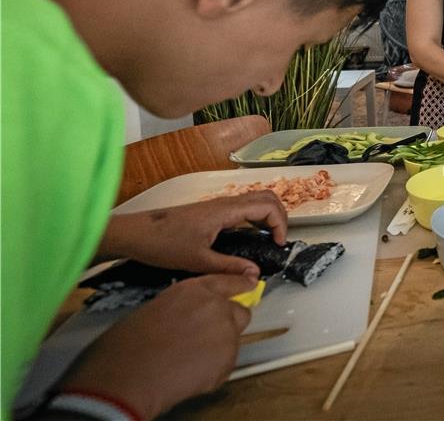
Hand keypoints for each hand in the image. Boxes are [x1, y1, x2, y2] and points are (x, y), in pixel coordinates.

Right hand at [58, 274, 255, 419]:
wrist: (127, 376)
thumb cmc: (126, 345)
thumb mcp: (155, 309)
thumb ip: (182, 307)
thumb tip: (189, 316)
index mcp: (194, 290)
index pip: (229, 281)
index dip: (240, 286)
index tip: (249, 286)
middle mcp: (215, 306)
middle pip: (240, 312)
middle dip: (228, 323)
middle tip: (205, 338)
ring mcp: (225, 332)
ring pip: (234, 340)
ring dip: (218, 348)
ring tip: (188, 360)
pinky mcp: (228, 359)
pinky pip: (227, 363)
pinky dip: (213, 369)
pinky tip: (189, 374)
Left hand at [100, 193, 287, 277]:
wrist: (135, 233)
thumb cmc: (163, 244)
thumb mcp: (198, 260)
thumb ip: (229, 267)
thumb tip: (255, 275)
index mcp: (225, 211)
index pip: (267, 206)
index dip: (280, 224)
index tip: (277, 245)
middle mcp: (225, 203)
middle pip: (266, 197)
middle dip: (280, 216)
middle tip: (278, 240)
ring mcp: (218, 205)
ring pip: (255, 199)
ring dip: (268, 215)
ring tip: (268, 239)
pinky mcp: (212, 211)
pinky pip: (243, 207)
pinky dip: (255, 217)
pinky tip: (249, 237)